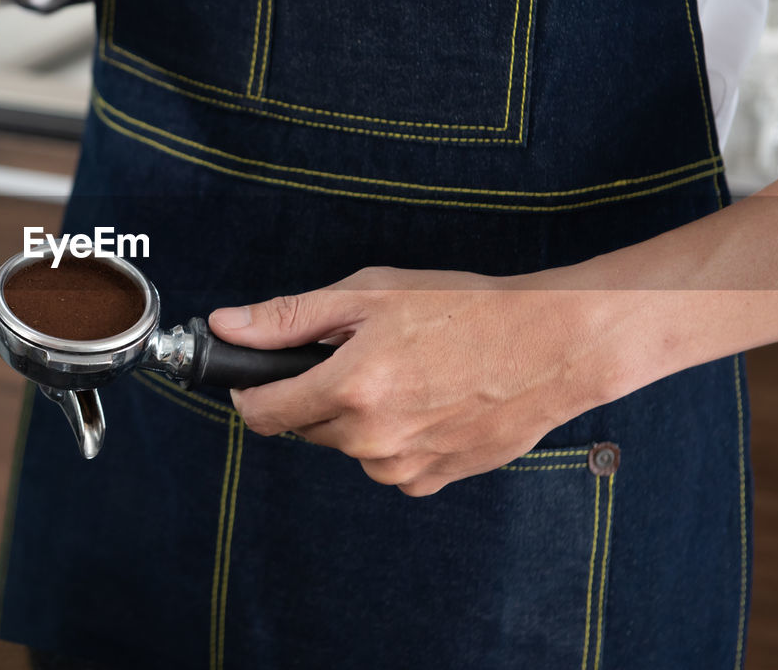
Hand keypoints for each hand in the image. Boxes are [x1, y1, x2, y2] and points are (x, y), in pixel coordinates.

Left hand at [210, 267, 630, 495]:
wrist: (551, 345)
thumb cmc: (464, 309)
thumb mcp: (370, 294)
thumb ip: (290, 317)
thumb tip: (227, 326)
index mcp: (349, 388)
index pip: (262, 412)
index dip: (251, 390)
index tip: (257, 375)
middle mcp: (371, 439)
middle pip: (306, 427)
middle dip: (318, 394)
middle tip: (362, 355)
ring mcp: (402, 467)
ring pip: (348, 447)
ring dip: (358, 417)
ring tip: (408, 375)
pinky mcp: (432, 482)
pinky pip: (388, 465)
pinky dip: (395, 438)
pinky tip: (430, 403)